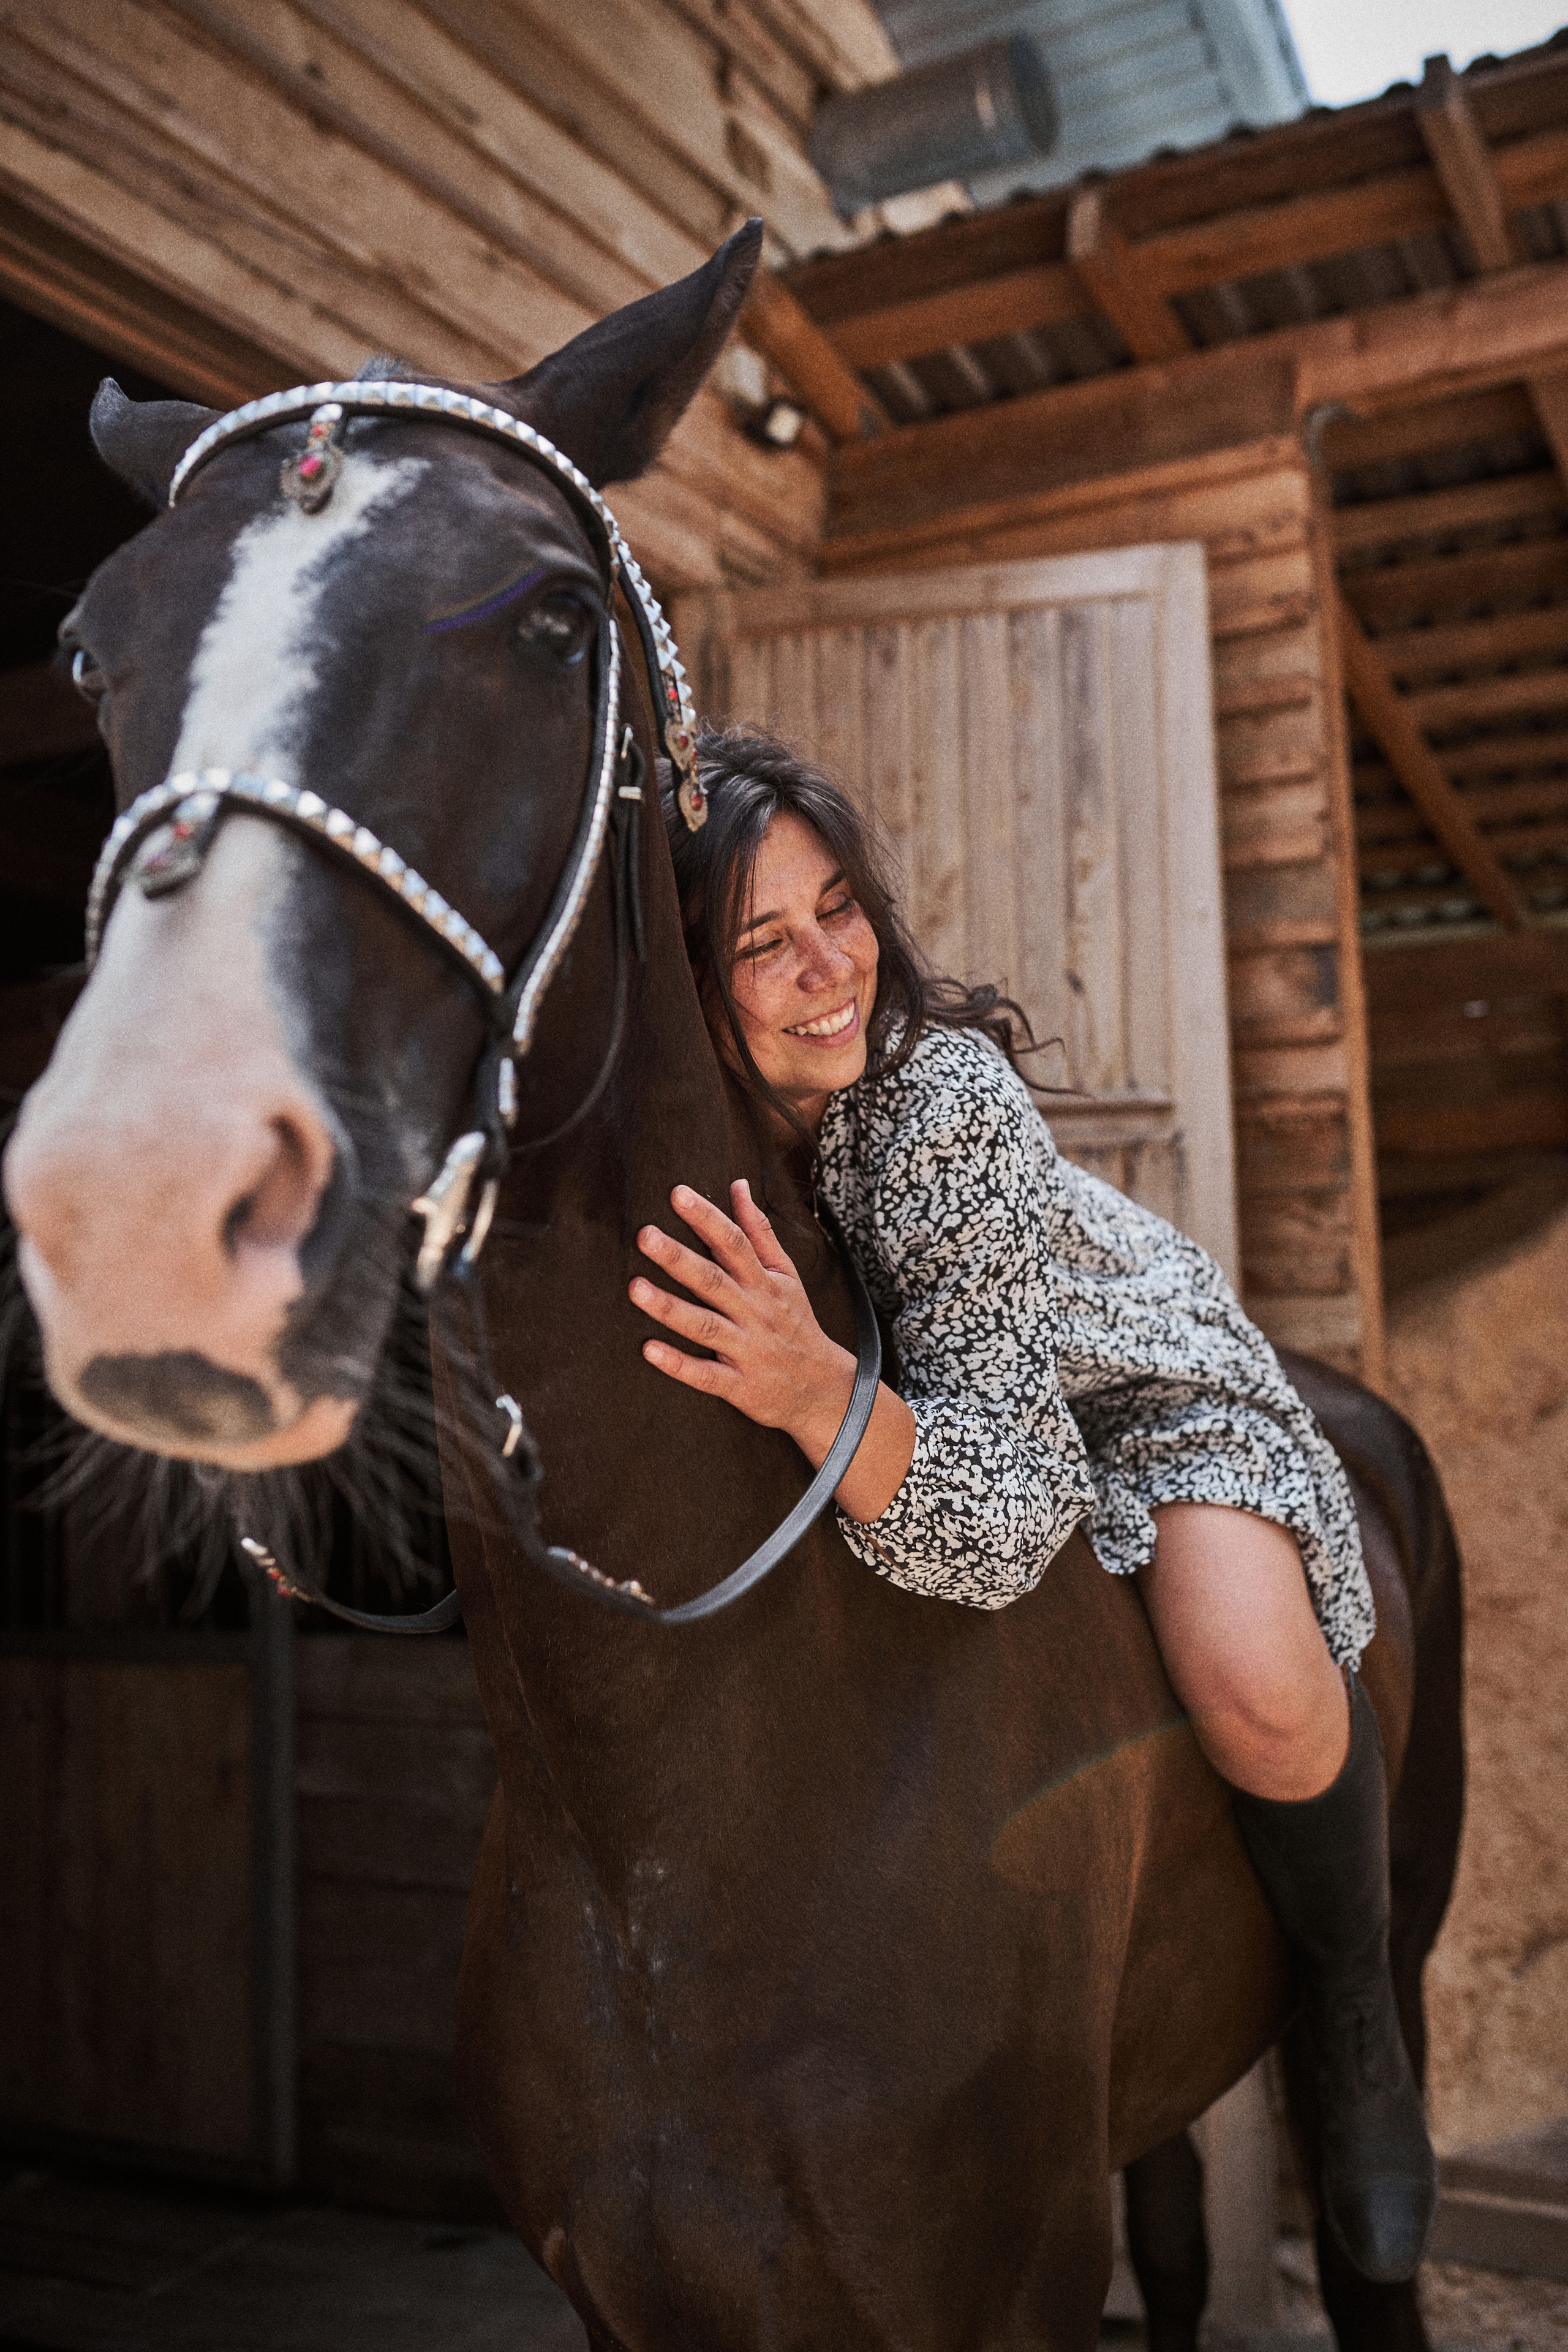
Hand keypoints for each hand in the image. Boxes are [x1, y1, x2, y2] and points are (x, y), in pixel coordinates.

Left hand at [631, 1180, 853, 1465]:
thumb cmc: (796, 1323)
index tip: (677, 1193)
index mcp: (764, 1282)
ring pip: (704, 1325)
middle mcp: (754, 1312)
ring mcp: (746, 1349)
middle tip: (644, 1235)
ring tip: (633, 1288)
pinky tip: (648, 1349)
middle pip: (714, 1280)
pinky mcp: (738, 1385)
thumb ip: (759, 1231)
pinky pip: (705, 1375)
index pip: (734, 1242)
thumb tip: (738, 1185)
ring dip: (668, 1307)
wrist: (821, 1387)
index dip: (707, 1217)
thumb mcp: (786, 1274)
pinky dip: (677, 1364)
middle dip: (678, 1258)